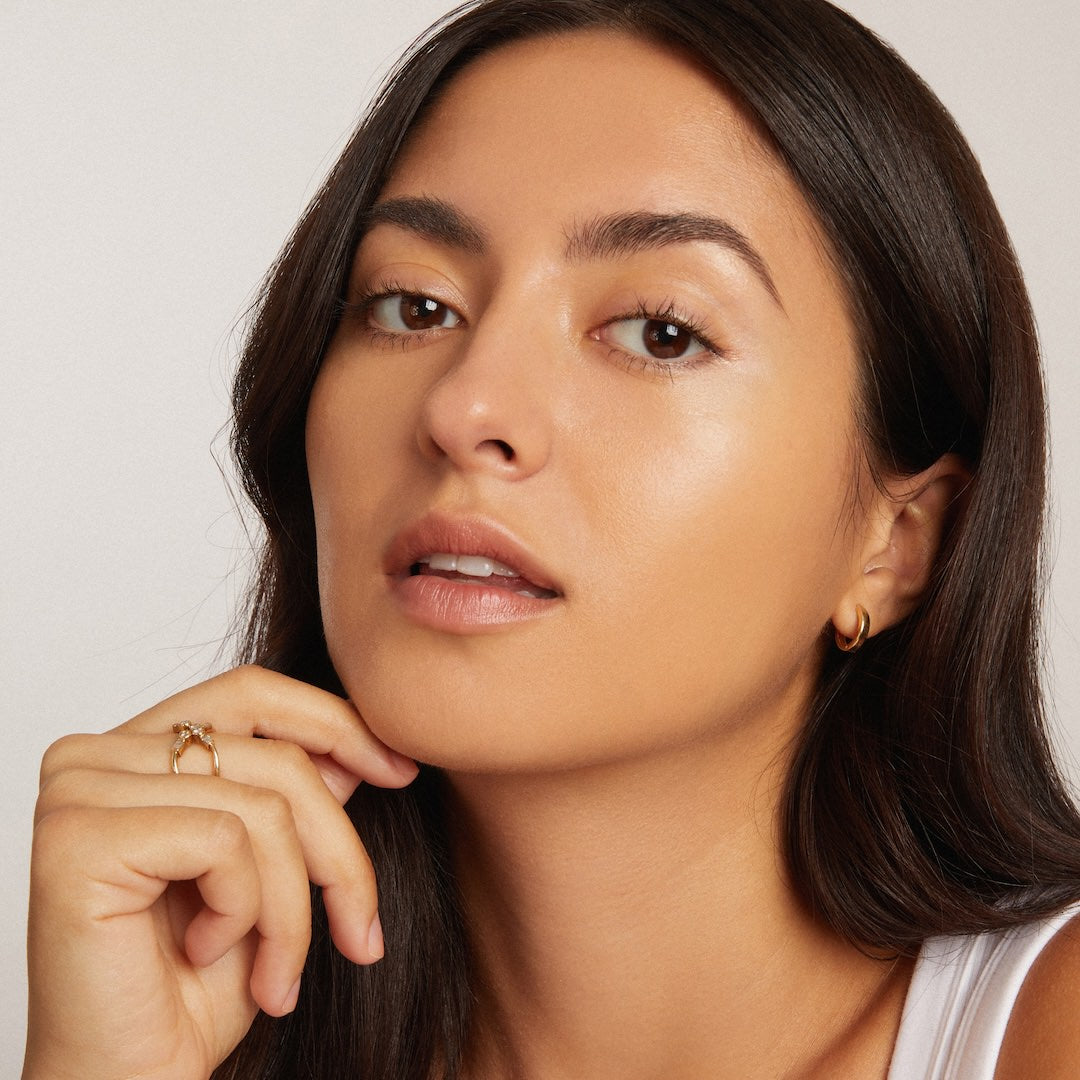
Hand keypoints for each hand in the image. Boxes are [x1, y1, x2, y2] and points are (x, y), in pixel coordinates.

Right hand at [23, 665, 416, 1079]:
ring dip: (293, 906)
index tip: (401, 770)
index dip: (335, 723)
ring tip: (278, 974)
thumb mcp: (269, 876)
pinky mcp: (76, 837)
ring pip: (261, 805)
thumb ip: (292, 799)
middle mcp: (94, 755)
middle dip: (337, 848)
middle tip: (361, 933)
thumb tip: (350, 752)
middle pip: (273, 753)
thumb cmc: (191, 990)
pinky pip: (224, 840)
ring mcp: (78, 789)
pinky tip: (205, 954)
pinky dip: (245, 911)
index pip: (252, 693)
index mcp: (132, 748)